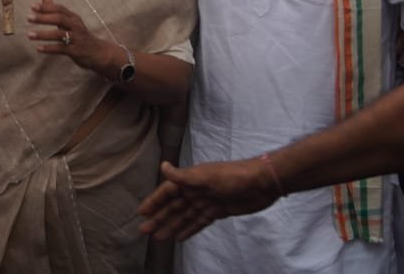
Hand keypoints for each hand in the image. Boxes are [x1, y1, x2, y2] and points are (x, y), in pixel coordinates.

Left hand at [26, 0, 109, 72]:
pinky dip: (49, 48)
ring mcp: (77, 39)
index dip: (47, 7)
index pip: (60, 9)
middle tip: (29, 18)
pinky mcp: (76, 51)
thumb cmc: (80, 35)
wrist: (99, 53)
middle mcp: (76, 26)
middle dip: (43, 18)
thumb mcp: (70, 22)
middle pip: (59, 19)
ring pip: (59, 34)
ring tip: (29, 34)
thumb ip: (56, 10)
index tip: (33, 6)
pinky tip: (38, 48)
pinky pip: (61, 49)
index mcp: (73, 18)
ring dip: (43, 34)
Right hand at [138, 158, 279, 240]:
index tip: (141, 213)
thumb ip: (184, 176)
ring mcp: (206, 201)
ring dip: (171, 226)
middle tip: (144, 231)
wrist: (261, 182)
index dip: (154, 202)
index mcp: (190, 179)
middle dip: (159, 218)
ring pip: (185, 216)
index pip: (167, 192)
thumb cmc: (232, 176)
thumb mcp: (206, 176)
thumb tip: (163, 166)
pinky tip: (180, 237)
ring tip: (158, 238)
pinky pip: (199, 222)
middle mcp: (196, 190)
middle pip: (174, 207)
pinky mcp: (218, 211)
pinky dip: (189, 229)